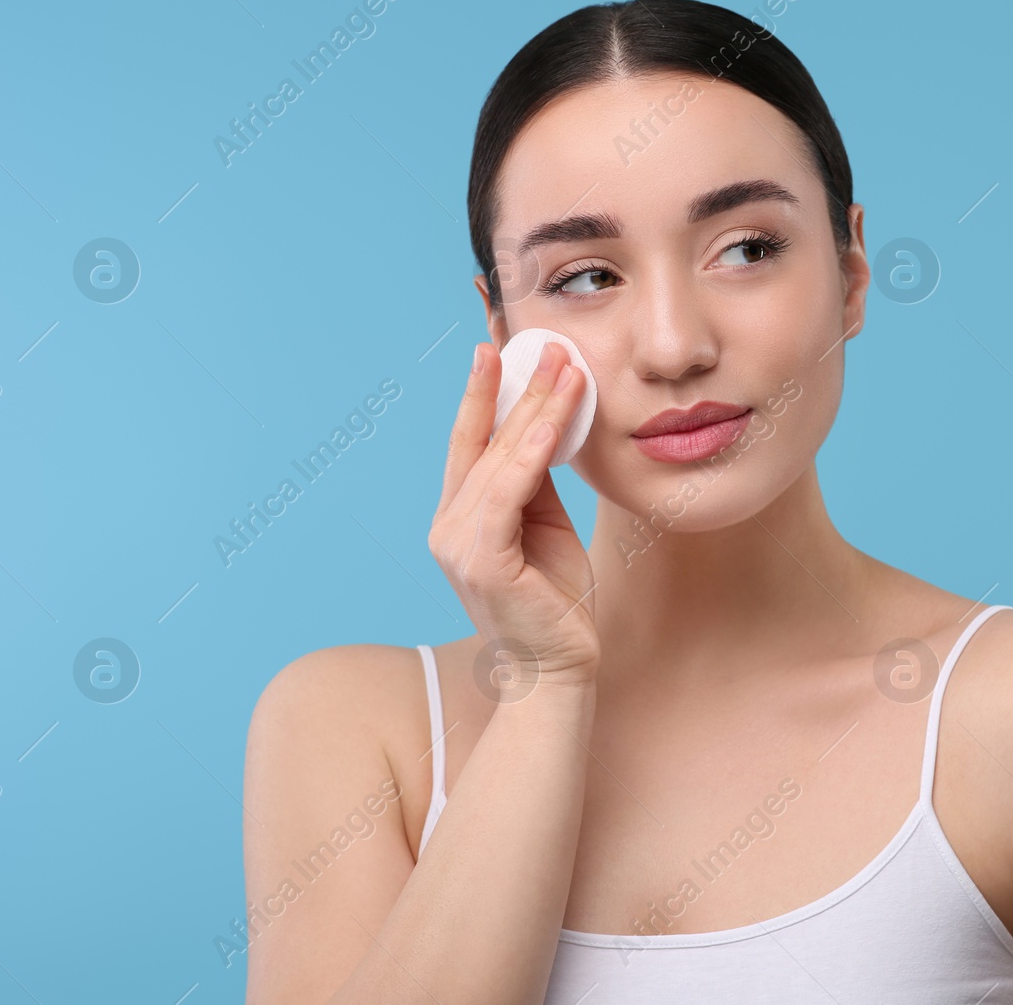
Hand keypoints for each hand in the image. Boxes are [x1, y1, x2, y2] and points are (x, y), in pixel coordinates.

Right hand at [429, 340, 598, 690]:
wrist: (559, 667)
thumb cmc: (554, 599)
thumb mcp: (545, 526)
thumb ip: (534, 481)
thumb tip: (544, 425)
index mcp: (460, 517)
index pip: (469, 442)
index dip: (480, 393)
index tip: (495, 346)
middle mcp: (448, 526)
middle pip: (484, 441)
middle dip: (517, 387)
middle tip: (547, 343)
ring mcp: (458, 545)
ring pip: (498, 460)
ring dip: (534, 409)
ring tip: (564, 369)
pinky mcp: (481, 563)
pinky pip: (508, 494)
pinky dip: (531, 454)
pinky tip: (554, 422)